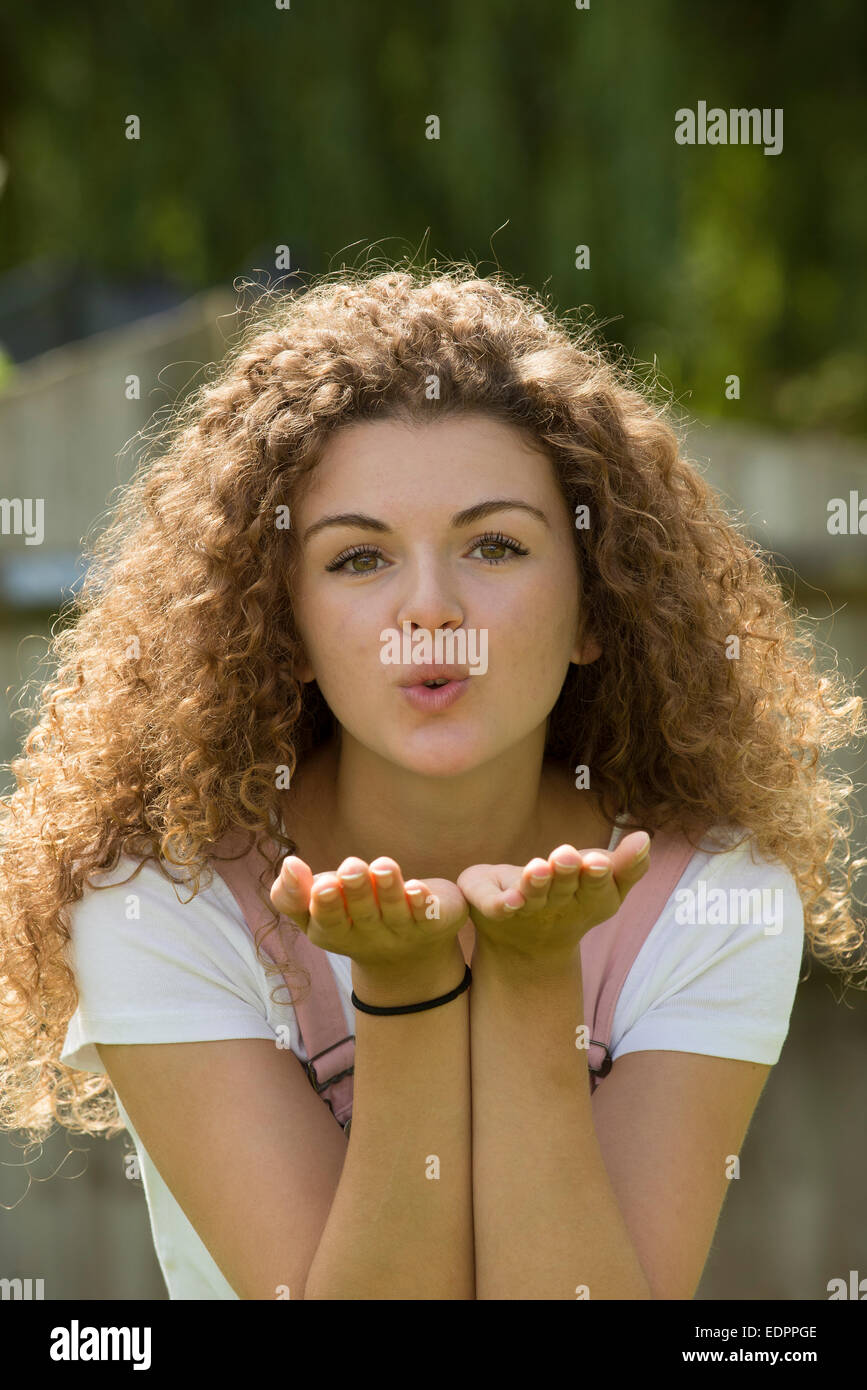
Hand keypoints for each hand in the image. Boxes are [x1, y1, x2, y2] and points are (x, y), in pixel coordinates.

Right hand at [270, 853, 468, 973]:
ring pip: (395, 910)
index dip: (324, 903)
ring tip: (383, 866)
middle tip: (351, 867)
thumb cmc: (351, 920)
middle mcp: (370, 935)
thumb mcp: (315, 911)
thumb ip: (293, 893)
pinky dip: (424, 903)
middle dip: (356, 891)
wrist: (408, 957)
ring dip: (388, 888)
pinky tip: (420, 889)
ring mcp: (402, 931)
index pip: (326, 921)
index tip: (322, 883)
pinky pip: (429, 916)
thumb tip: (288, 864)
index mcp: (336, 932)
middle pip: (362, 913)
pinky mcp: (433, 924)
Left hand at [456, 831, 652, 962]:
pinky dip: (500, 903)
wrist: (523, 942)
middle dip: (566, 874)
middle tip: (565, 856)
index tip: (598, 861)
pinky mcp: (491, 907)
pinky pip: (494, 905)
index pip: (599, 886)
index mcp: (588, 897)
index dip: (598, 875)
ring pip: (531, 896)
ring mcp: (523, 908)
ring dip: (534, 884)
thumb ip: (626, 865)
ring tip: (537, 868)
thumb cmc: (570, 898)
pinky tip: (508, 901)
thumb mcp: (603, 881)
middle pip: (564, 889)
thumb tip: (645, 838)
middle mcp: (556, 905)